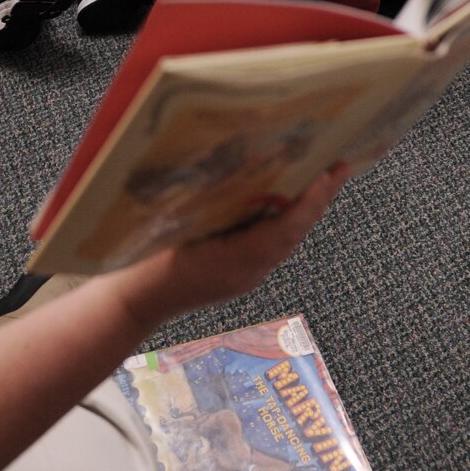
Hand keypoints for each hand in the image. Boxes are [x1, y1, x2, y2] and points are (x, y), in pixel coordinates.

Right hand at [110, 164, 350, 328]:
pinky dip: (281, 223)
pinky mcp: (235, 277)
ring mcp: (243, 277)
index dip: (311, 200)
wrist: (131, 304)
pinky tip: (281, 203)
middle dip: (318, 200)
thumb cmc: (145, 263)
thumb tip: (243, 171)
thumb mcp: (178, 226)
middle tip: (338, 166)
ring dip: (303, 211)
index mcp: (238, 262)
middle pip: (294, 234)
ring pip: (284, 242)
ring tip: (319, 179)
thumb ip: (212, 205)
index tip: (329, 172)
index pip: (287, 228)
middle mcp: (249, 272)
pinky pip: (268, 247)